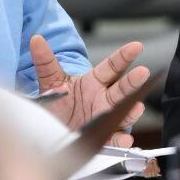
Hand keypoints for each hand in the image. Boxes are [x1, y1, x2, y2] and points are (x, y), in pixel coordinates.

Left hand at [30, 34, 148, 134]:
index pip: (112, 66)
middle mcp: (103, 98)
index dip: (124, 56)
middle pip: (122, 88)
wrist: (51, 127)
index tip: (137, 46)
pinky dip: (120, 139)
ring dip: (132, 111)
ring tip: (137, 107)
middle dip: (133, 81)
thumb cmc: (57, 101)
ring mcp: (105, 117)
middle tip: (143, 72)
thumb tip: (36, 40)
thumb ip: (45, 61)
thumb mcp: (50, 81)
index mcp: (94, 81)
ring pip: (123, 113)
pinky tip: (124, 139)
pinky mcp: (102, 136)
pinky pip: (113, 138)